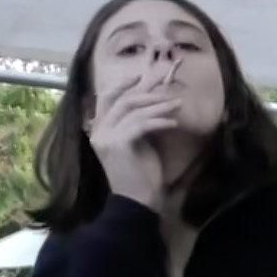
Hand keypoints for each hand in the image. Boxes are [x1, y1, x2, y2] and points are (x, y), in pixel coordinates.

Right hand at [88, 72, 183, 208]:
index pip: (106, 98)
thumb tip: (153, 100)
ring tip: (177, 105)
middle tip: (169, 92)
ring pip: (134, 110)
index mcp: (98, 130)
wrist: (138, 201)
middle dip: (148, 93)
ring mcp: (105, 137)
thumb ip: (137, 123)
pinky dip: (159, 121)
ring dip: (159, 106)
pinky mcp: (118, 144)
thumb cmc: (141, 174)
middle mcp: (98, 131)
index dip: (123, 85)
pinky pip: (141, 124)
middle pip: (122, 100)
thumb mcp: (138, 142)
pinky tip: (173, 123)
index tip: (141, 76)